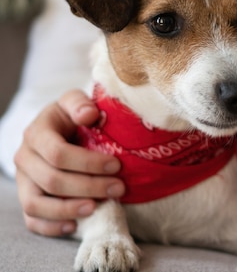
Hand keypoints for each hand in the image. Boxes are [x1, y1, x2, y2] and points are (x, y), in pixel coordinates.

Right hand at [13, 90, 124, 236]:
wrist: (62, 128)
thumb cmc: (74, 116)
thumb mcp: (76, 102)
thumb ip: (80, 104)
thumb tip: (89, 114)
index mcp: (37, 133)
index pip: (57, 153)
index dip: (88, 163)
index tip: (116, 165)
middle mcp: (25, 158)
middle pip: (52, 180)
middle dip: (88, 187)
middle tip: (118, 188)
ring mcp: (24, 181)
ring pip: (36, 204)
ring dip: (68, 209)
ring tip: (96, 208)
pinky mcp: (28, 198)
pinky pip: (32, 220)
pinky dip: (52, 227)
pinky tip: (75, 226)